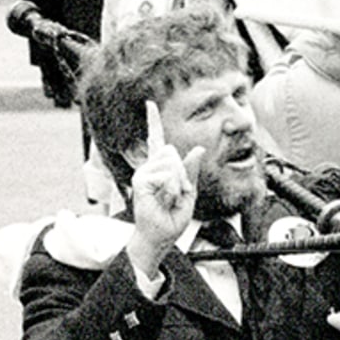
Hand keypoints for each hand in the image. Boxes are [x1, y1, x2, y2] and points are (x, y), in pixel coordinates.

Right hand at [125, 101, 204, 274]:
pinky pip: (168, 174)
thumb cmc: (172, 216)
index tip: (149, 103)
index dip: (153, 121)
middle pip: (175, 152)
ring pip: (173, 163)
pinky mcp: (141, 180)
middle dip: (183, 175)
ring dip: (178, 183)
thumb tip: (198, 149)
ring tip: (169, 197)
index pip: (157, 140)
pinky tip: (163, 198)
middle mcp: (150, 167)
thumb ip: (192, 171)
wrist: (161, 236)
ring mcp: (143, 173)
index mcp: (161, 167)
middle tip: (177, 193)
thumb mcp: (190, 191)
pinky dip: (172, 187)